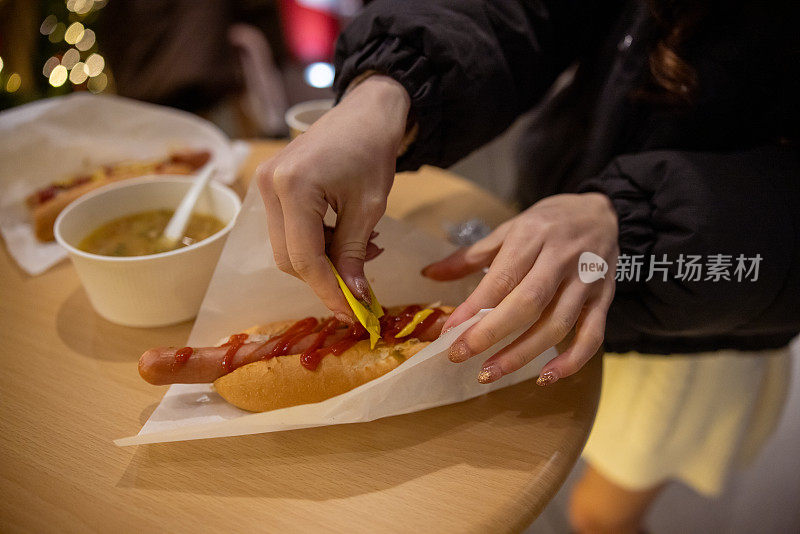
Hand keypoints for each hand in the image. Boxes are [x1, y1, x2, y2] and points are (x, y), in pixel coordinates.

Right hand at [257, 75, 409, 320]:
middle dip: (325, 277)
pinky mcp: (272, 184)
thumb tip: (353, 299)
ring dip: (323, 259)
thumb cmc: (373, 151)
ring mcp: (266, 184)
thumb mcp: (369, 209)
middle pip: (288, 257)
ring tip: (363, 248)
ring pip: (287, 247)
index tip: (352, 313)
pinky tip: (344, 233)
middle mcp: (269, 186)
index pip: (304, 258)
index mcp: (293, 188)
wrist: (367, 110)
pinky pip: (288, 229)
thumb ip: (354, 254)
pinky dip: (316, 241)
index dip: (328, 291)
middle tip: (361, 282)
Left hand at [422, 193, 617, 384]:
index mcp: (533, 236)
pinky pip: (592, 336)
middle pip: (529, 303)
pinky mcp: (604, 300)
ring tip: (489, 373)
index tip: (448, 331)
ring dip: (523, 354)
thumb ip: (471, 255)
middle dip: (491, 333)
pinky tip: (545, 378)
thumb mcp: (510, 229)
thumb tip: (430, 274)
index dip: (474, 307)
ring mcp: (587, 281)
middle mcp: (561, 259)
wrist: (604, 212)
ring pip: (557, 324)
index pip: (502, 277)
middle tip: (460, 356)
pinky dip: (571, 361)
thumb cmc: (548, 223)